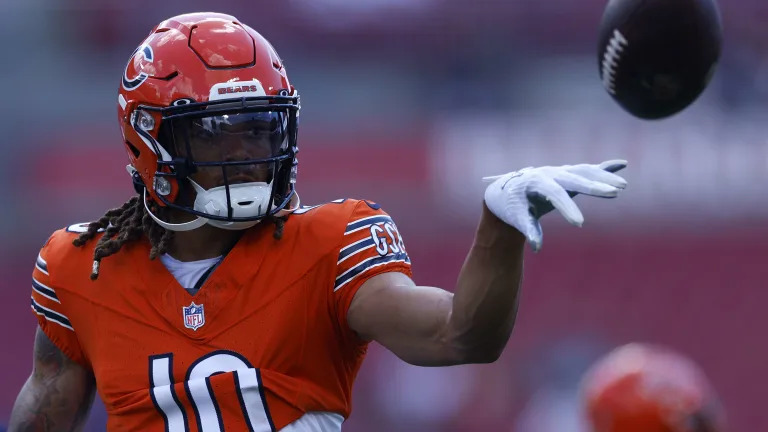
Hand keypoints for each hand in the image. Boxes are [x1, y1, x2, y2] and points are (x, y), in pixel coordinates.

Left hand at [483, 160, 627, 251]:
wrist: (505, 190)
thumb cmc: (510, 205)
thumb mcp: (515, 217)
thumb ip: (527, 229)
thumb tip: (537, 247)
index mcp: (535, 182)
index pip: (554, 193)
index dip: (567, 207)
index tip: (579, 223)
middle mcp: (549, 173)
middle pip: (574, 178)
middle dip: (594, 185)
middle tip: (613, 193)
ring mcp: (559, 171)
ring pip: (585, 172)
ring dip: (603, 177)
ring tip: (622, 186)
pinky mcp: (567, 174)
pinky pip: (588, 169)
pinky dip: (604, 167)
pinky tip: (622, 164)